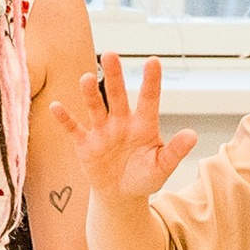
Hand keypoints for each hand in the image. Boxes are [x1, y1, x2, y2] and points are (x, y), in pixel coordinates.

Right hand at [46, 53, 198, 204]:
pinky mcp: (85, 144)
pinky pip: (74, 129)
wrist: (121, 195)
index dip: (151, 81)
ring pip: (95, 107)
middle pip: (118, 95)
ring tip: (87, 78)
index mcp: (144, 124)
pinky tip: (57, 107)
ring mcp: (102, 131)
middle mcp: (122, 122)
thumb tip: (192, 135)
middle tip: (110, 54)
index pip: (149, 99)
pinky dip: (65, 119)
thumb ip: (175, 151)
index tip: (153, 61)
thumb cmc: (144, 177)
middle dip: (114, 76)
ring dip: (90, 94)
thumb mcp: (162, 167)